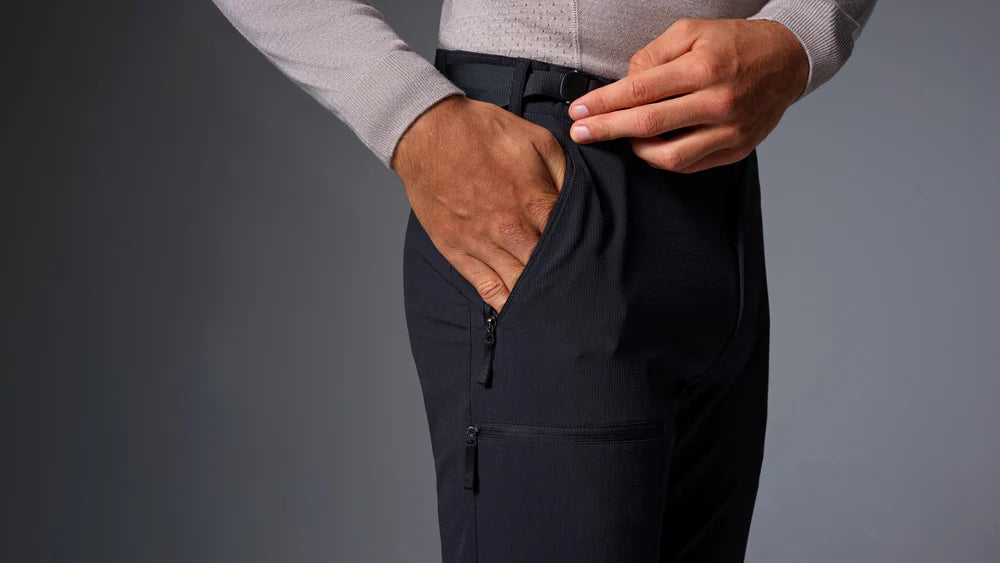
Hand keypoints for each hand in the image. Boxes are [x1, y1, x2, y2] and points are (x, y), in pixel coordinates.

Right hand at [391, 95, 567, 312]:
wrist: (427, 132)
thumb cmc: (482, 132)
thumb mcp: (538, 140)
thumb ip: (565, 173)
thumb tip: (586, 198)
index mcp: (534, 202)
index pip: (571, 242)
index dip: (586, 255)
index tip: (596, 263)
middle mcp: (510, 230)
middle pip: (548, 270)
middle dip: (565, 281)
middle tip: (583, 294)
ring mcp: (481, 244)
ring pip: (519, 286)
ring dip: (539, 297)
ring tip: (557, 308)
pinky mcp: (457, 251)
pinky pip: (487, 288)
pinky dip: (505, 304)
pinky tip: (520, 312)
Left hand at [565, 18, 808, 172]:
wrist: (786, 61)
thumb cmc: (734, 44)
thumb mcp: (691, 31)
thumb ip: (653, 55)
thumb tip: (624, 82)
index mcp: (703, 68)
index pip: (639, 91)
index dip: (603, 103)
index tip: (579, 111)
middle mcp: (717, 102)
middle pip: (647, 125)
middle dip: (606, 129)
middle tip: (580, 132)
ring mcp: (729, 130)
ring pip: (668, 155)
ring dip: (635, 150)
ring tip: (622, 138)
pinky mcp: (736, 149)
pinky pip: (689, 165)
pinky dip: (663, 159)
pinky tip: (650, 146)